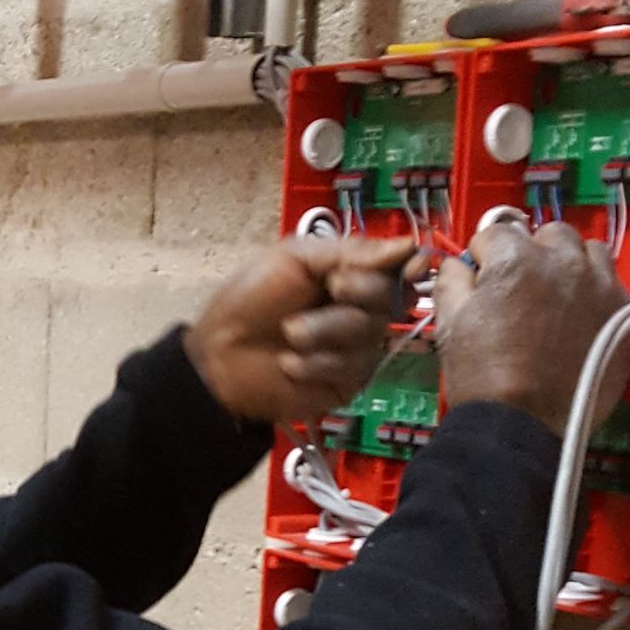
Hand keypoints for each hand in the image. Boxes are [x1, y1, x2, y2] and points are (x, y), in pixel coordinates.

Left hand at [184, 235, 418, 424]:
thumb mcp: (294, 258)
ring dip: (324, 331)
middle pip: (389, 298)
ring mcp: (357, 348)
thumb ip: (348, 251)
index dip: (410, 267)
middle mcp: (361, 310)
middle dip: (359, 292)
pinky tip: (290, 364)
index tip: (410, 269)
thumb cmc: (250, 301)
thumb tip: (405, 246)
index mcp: (350, 274)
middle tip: (331, 288)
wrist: (218, 355)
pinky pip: (351, 368)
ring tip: (289, 335)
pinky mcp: (346, 382)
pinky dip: (316, 364)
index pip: (397, 267)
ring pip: (369, 335)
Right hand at [434, 221, 629, 436]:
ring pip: (587, 251)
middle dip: (533, 253)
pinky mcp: (622, 309)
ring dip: (570, 264)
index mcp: (515, 258)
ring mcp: (598, 283)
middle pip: (548, 234)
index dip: (485, 258)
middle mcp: (562, 261)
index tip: (484, 280)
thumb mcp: (449, 323)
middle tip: (523, 287)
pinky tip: (582, 316)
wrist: (524, 425)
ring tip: (558, 296)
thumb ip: (452, 278)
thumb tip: (459, 263)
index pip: (496, 233)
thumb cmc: (483, 376)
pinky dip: (597, 290)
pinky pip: (613, 281)